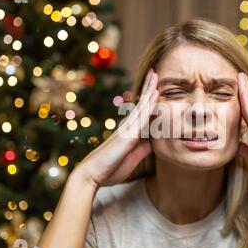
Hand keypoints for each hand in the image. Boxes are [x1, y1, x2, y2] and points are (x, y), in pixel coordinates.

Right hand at [71, 69, 158, 188]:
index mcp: (128, 132)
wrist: (91, 175)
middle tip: (154, 72)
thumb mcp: (132, 158)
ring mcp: (127, 128)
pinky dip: (150, 104)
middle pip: (140, 103)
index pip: (141, 112)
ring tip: (155, 75)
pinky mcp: (128, 134)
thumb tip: (154, 142)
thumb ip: (143, 149)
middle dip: (148, 88)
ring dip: (149, 89)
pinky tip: (155, 94)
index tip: (156, 88)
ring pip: (141, 105)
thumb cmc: (110, 169)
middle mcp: (127, 126)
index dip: (148, 99)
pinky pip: (142, 116)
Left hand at [236, 72, 247, 190]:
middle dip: (243, 93)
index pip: (247, 118)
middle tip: (239, 76)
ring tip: (239, 76)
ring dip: (244, 91)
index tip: (237, 94)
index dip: (241, 105)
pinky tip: (241, 91)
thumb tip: (236, 146)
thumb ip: (247, 152)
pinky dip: (245, 101)